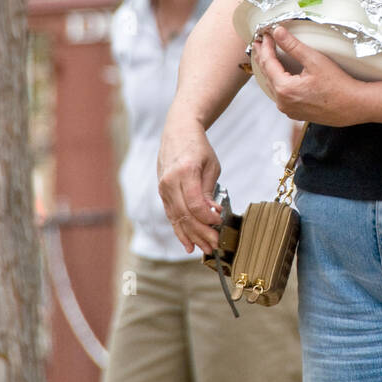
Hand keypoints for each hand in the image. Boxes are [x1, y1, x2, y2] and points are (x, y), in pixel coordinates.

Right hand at [157, 116, 222, 254]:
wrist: (177, 133)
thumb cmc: (198, 148)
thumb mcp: (211, 166)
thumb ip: (209, 190)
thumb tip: (212, 213)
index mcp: (185, 172)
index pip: (195, 204)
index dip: (208, 218)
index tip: (219, 223)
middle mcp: (170, 182)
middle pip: (185, 215)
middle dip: (201, 233)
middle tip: (215, 245)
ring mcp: (163, 189)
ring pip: (177, 219)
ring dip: (191, 236)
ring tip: (205, 248)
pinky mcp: (162, 193)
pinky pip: (171, 216)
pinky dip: (180, 231)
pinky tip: (189, 243)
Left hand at [251, 26, 368, 126]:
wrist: (354, 105)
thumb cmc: (338, 85)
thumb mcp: (315, 60)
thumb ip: (293, 45)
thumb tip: (278, 32)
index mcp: (285, 89)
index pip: (268, 62)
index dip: (266, 46)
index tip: (265, 35)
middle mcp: (283, 102)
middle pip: (267, 74)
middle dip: (263, 57)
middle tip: (259, 43)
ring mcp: (288, 110)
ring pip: (273, 85)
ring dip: (269, 69)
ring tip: (265, 56)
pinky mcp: (295, 113)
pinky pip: (281, 95)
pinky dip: (277, 82)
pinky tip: (278, 75)